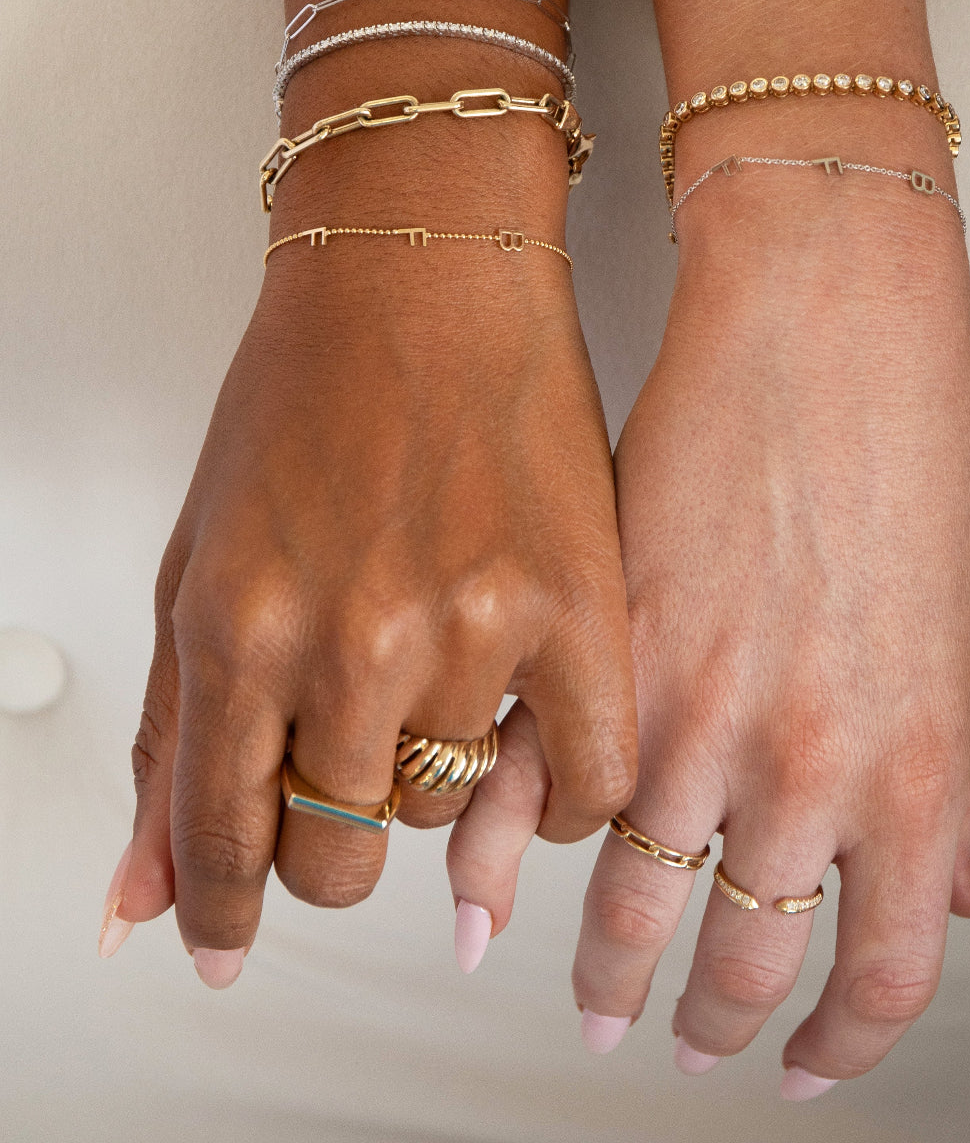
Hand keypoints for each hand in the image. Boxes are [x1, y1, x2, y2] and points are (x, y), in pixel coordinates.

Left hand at [100, 243, 636, 985]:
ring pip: (453, 809)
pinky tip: (536, 740)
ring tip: (448, 673)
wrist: (427, 271)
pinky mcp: (576, 607)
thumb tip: (141, 895)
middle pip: (342, 852)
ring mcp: (469, 628)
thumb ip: (170, 730)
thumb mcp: (200, 553)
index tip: (227, 943)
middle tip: (360, 772)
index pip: (221, 835)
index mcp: (237, 626)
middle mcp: (348, 641)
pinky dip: (558, 791)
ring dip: (440, 770)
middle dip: (339, 840)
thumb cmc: (311, 393)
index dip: (223, 908)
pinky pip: (583, 781)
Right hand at [572, 179, 969, 1093]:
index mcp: (914, 767)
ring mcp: (691, 709)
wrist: (826, 323)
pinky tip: (481, 904)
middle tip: (680, 1040)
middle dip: (713, 1021)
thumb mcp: (968, 639)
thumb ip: (948, 789)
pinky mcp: (601, 644)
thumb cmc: (911, 456)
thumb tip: (961, 897)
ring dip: (602, 969)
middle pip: (744, 958)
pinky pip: (532, 792)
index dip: (843, 1044)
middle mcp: (799, 761)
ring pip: (626, 896)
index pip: (884, 973)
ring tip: (592, 999)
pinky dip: (496, 865)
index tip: (807, 1066)